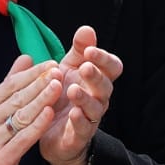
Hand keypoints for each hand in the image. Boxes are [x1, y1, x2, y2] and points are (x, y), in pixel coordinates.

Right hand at [0, 56, 63, 164]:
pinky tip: (50, 113)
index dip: (31, 73)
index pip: (9, 86)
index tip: (51, 63)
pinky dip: (36, 125)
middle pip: (16, 98)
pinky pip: (22, 139)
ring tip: (59, 85)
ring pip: (20, 116)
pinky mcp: (0, 160)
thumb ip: (9, 89)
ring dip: (40, 99)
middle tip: (59, 69)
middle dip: (39, 82)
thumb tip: (25, 58)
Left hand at [40, 25, 123, 164]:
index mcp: (96, 80)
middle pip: (105, 86)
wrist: (53, 135)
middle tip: (85, 67)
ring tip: (73, 90)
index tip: (90, 50)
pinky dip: (79, 121)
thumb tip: (87, 29)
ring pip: (95, 107)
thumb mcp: (68, 70)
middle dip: (96, 75)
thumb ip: (78, 51)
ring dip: (85, 98)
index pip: (111, 67)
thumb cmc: (63, 97)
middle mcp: (98, 98)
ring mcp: (90, 118)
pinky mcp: (78, 135)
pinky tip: (72, 113)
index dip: (104, 58)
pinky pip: (83, 128)